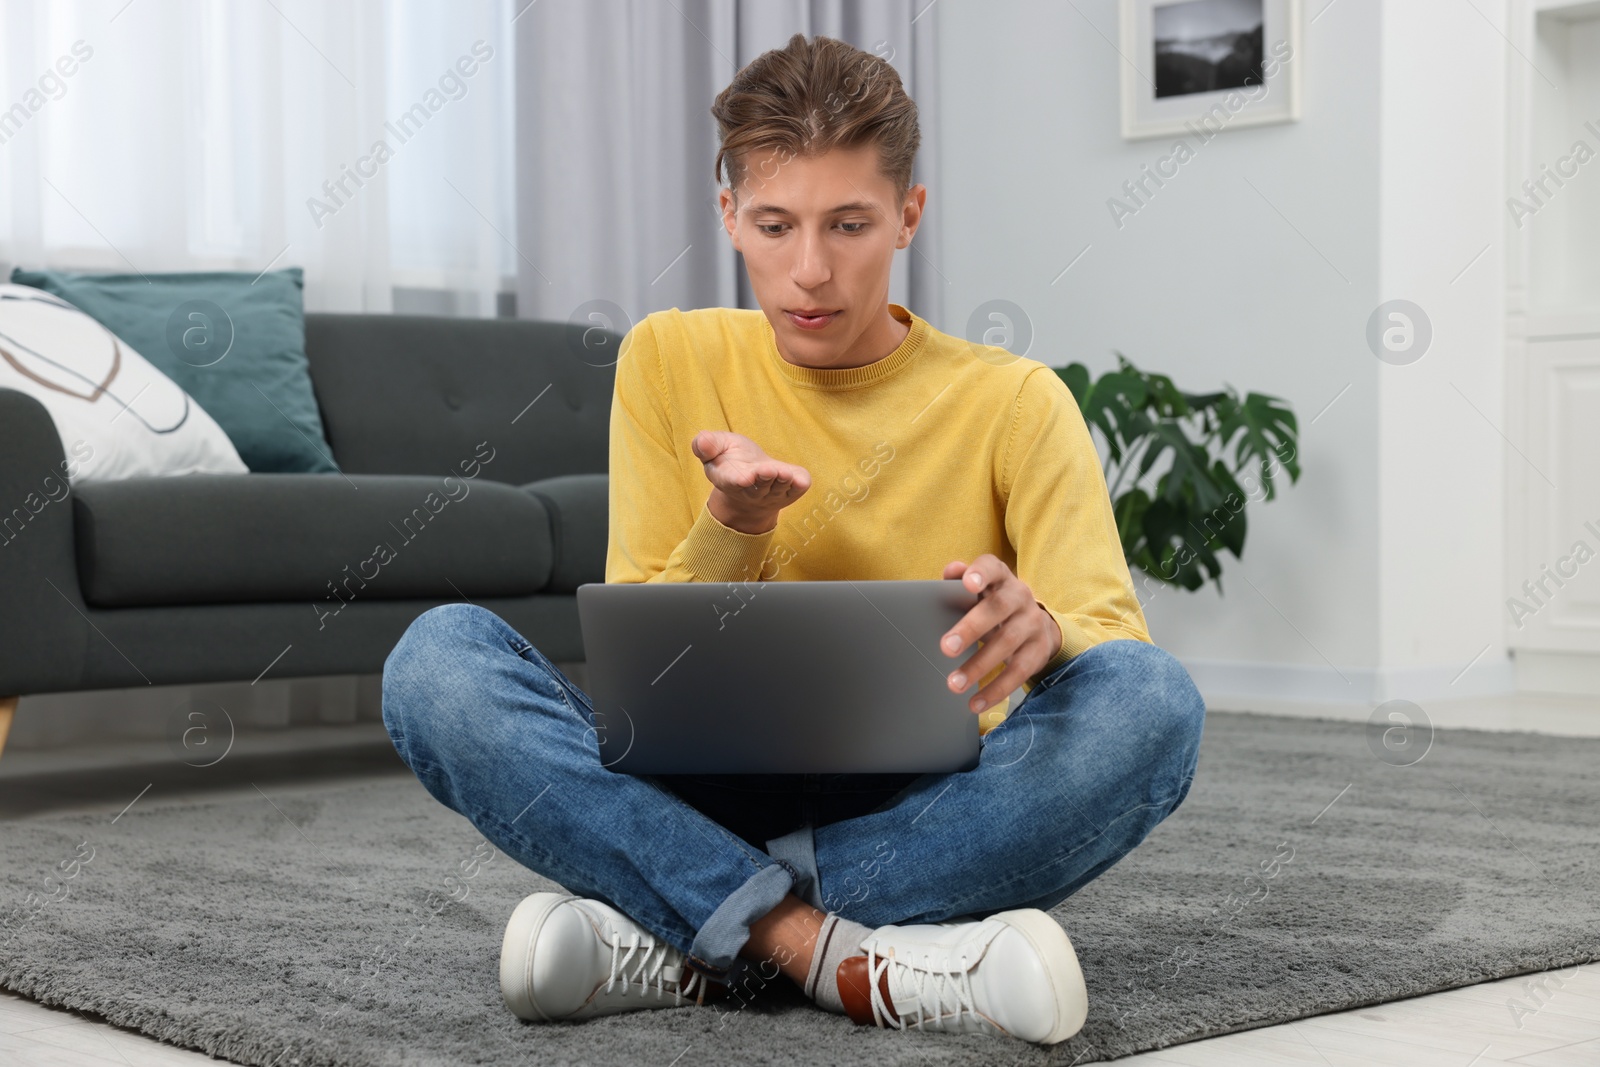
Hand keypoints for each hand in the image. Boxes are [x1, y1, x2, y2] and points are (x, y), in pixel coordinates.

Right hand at [691, 430, 810, 533]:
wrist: (752, 480)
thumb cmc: (732, 460)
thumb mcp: (716, 448)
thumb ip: (706, 445)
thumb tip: (702, 441)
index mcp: (729, 479)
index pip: (732, 482)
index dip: (738, 480)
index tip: (745, 477)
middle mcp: (751, 491)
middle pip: (758, 488)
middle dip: (764, 479)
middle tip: (768, 470)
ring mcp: (772, 494)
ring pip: (778, 489)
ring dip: (782, 481)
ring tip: (784, 472)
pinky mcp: (790, 492)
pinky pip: (796, 491)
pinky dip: (799, 485)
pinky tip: (801, 479)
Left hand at [940, 555, 1062, 713]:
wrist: (1038, 624)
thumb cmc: (994, 605)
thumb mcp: (982, 591)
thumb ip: (960, 580)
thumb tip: (951, 570)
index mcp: (1001, 578)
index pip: (992, 568)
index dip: (981, 574)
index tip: (968, 583)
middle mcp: (1020, 597)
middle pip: (998, 609)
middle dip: (971, 628)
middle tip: (946, 648)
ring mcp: (1033, 624)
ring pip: (1007, 643)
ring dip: (978, 666)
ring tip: (954, 683)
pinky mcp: (1039, 651)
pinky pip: (1018, 672)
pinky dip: (995, 690)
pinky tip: (975, 703)